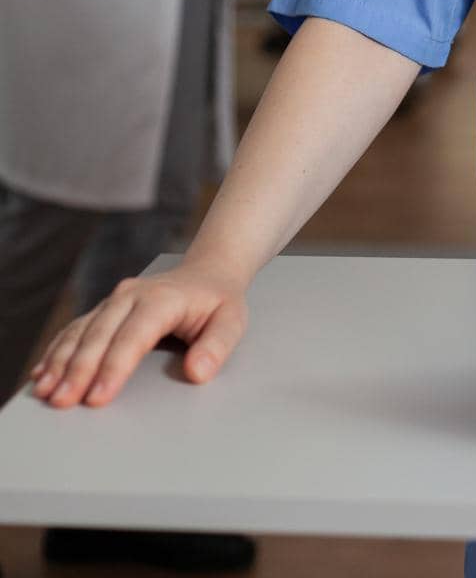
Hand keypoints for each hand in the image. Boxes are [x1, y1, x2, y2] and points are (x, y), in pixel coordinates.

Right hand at [30, 263, 248, 408]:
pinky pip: (76, 330)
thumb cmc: (219, 301)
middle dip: (79, 371)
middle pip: (101, 335)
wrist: (208, 272)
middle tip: (62, 403)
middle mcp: (132, 295)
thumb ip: (217, 346)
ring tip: (46, 393)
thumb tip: (198, 372)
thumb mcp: (232, 321)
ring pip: (82, 332)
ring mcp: (115, 300)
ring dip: (61, 362)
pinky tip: (43, 374)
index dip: (114, 367)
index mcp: (162, 299)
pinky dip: (58, 351)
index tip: (99, 397)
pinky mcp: (105, 309)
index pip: (134, 336)